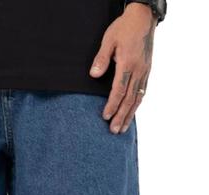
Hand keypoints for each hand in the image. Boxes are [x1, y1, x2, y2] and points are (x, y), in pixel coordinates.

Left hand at [90, 3, 156, 133]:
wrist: (143, 18)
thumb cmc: (124, 28)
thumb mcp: (109, 40)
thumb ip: (101, 58)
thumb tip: (94, 75)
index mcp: (128, 63)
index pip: (119, 89)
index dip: (112, 104)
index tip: (105, 116)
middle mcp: (139, 71)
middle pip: (129, 98)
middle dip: (121, 116)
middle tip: (114, 131)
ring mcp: (145, 72)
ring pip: (137, 98)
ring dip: (129, 115)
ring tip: (122, 129)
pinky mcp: (147, 72)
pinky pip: (142, 92)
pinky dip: (136, 105)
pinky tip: (131, 114)